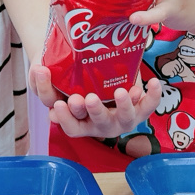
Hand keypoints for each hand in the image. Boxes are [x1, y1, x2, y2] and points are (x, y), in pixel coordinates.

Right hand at [28, 64, 161, 138]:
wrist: (89, 68)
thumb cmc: (68, 77)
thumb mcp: (51, 79)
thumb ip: (43, 77)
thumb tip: (41, 70)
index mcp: (79, 123)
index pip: (71, 126)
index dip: (65, 118)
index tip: (60, 104)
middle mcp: (99, 125)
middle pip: (97, 124)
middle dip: (93, 111)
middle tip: (86, 99)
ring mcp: (119, 119)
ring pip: (123, 119)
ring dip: (124, 106)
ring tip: (121, 92)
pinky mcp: (136, 109)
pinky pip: (146, 106)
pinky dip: (152, 96)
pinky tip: (153, 83)